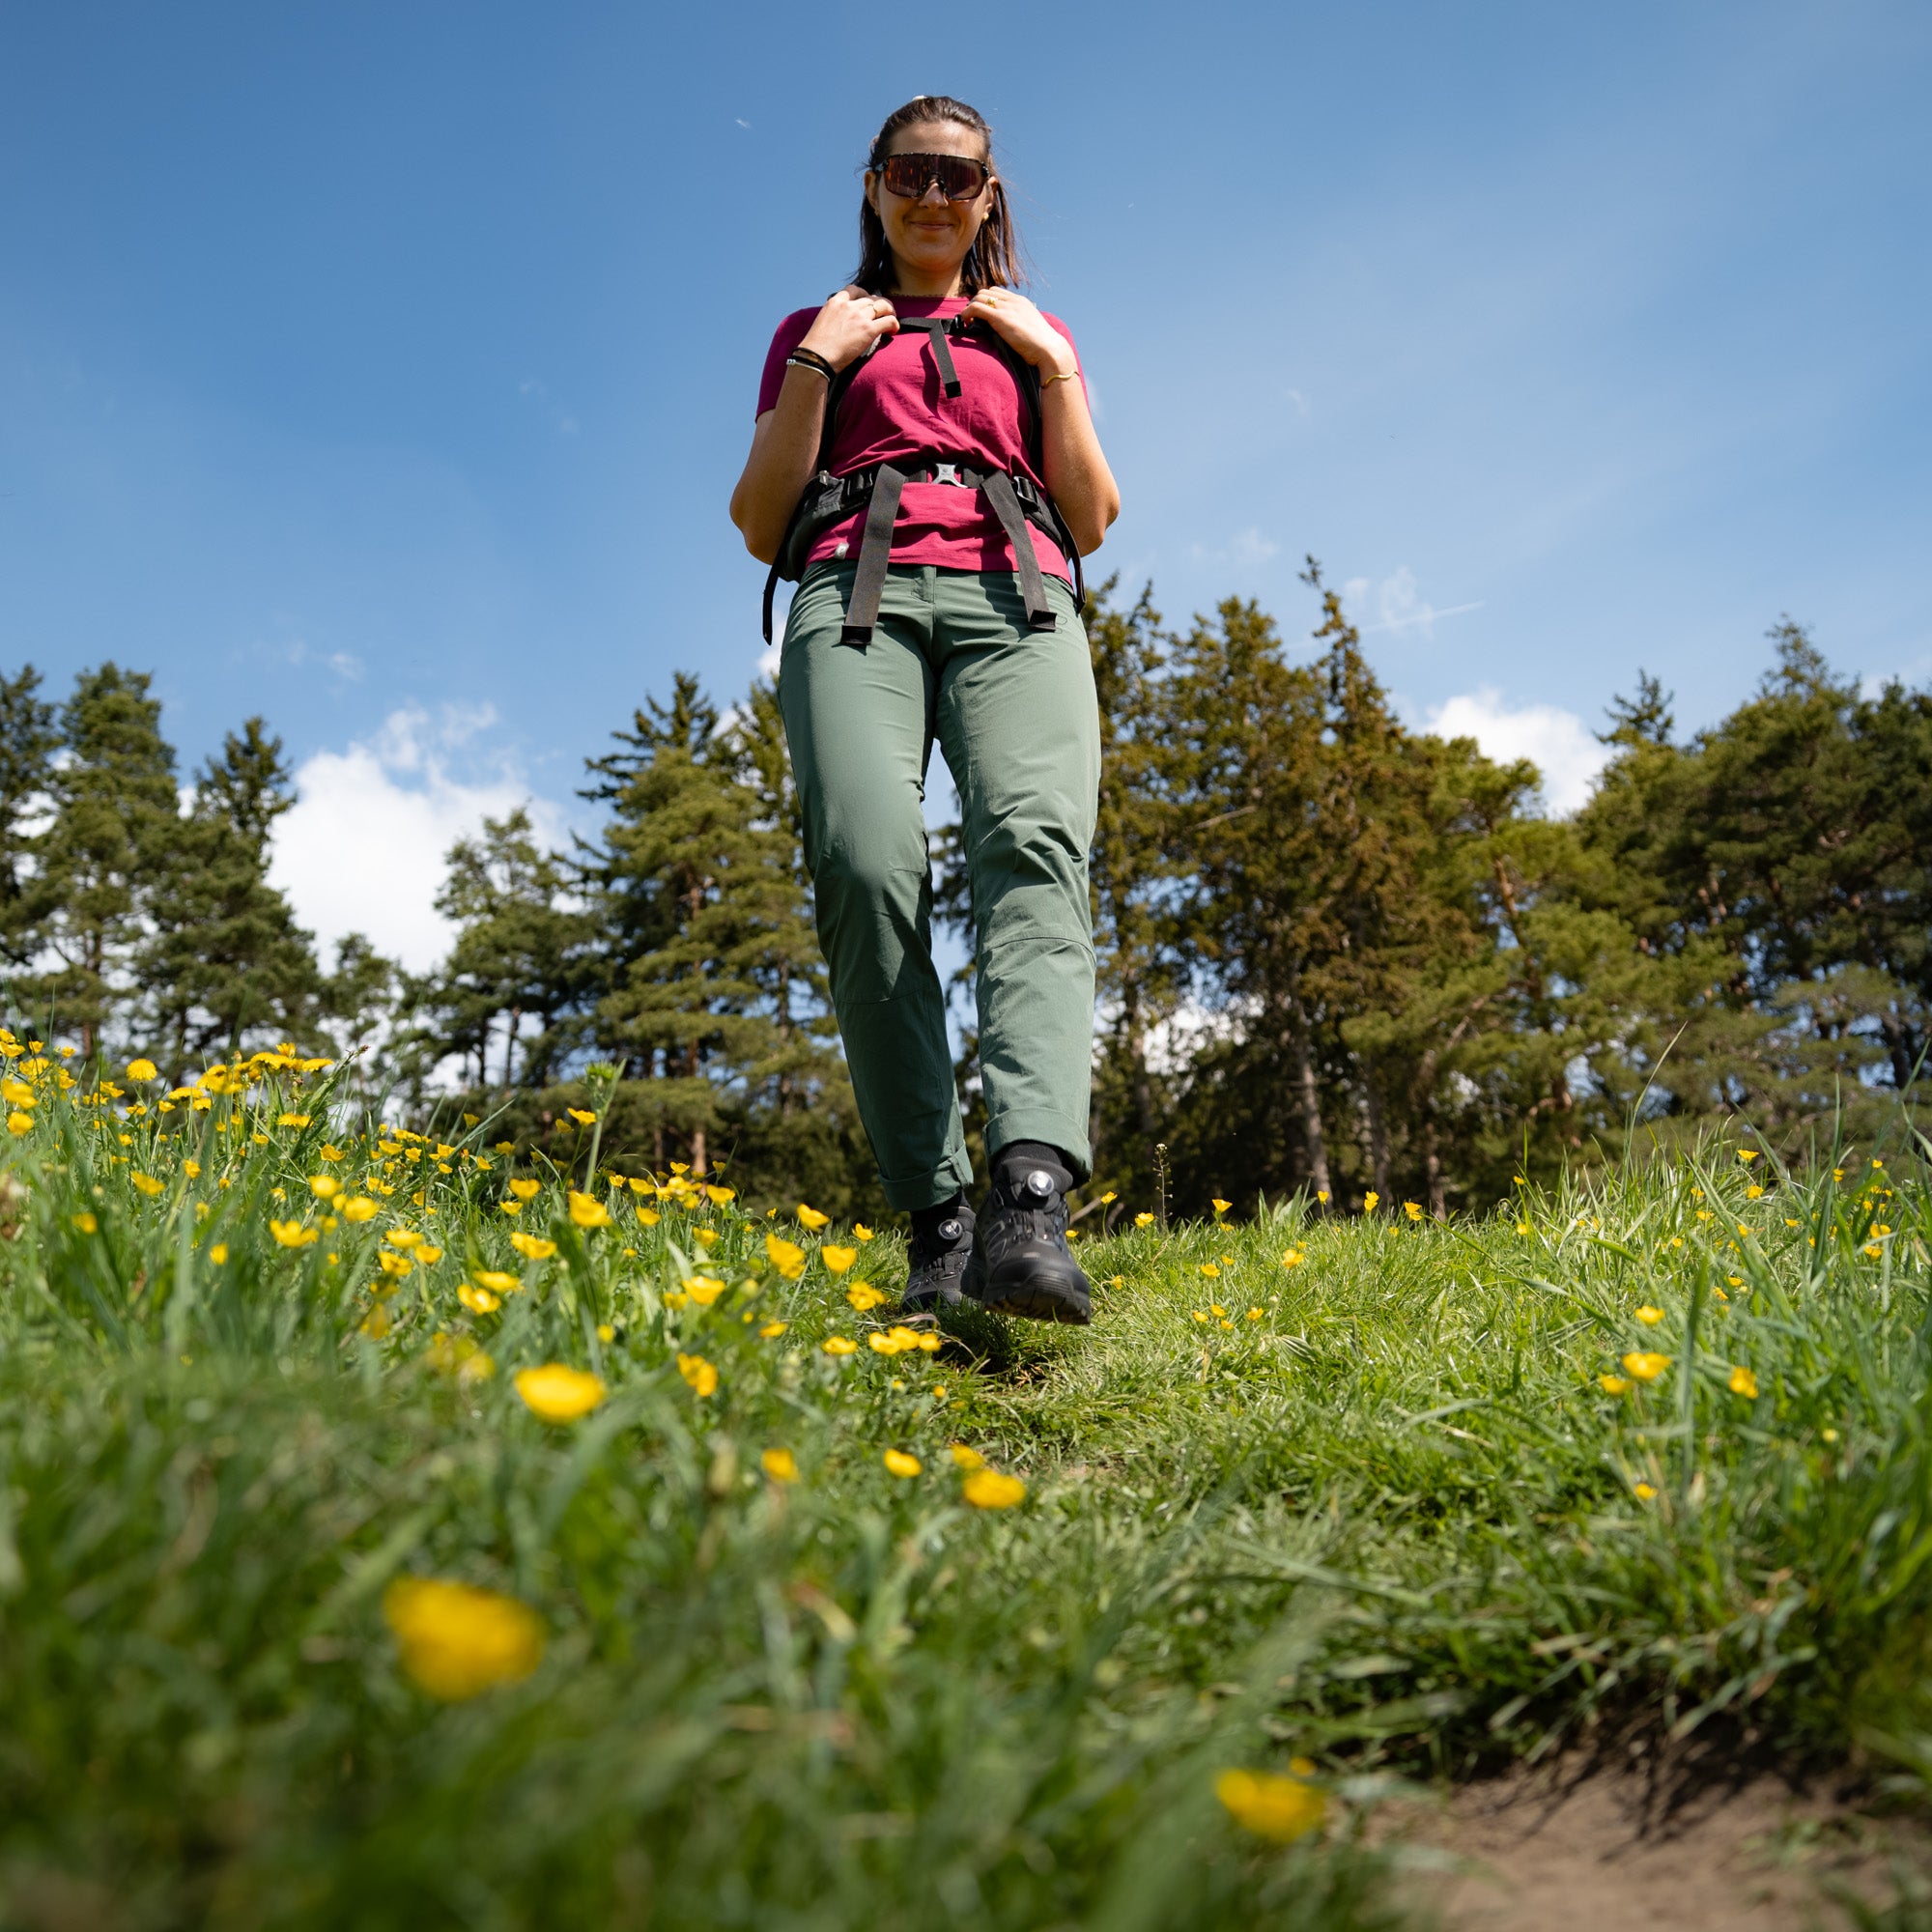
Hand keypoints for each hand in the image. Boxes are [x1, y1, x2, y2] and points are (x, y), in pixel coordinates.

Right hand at [797, 287, 899, 370]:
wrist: (817, 357)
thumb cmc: (817, 347)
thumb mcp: (823, 322)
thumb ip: (835, 316)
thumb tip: (845, 323)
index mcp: (835, 302)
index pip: (854, 289)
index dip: (864, 294)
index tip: (867, 303)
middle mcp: (848, 305)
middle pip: (872, 298)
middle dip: (880, 305)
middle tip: (884, 314)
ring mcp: (859, 316)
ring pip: (883, 306)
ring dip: (889, 313)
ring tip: (890, 322)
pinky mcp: (868, 329)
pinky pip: (889, 321)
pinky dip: (894, 325)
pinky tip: (893, 331)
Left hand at [962, 287, 1076, 375]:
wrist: (1049, 349)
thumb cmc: (1042, 346)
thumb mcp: (1031, 329)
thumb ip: (1020, 325)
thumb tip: (1011, 333)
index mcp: (1021, 302)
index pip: (997, 291)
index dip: (986, 301)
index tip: (982, 314)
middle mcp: (1013, 301)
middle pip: (986, 292)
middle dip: (976, 303)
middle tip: (973, 319)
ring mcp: (1006, 307)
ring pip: (979, 296)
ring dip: (970, 308)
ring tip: (969, 322)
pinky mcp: (1000, 317)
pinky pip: (976, 307)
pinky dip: (967, 313)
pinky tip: (966, 323)